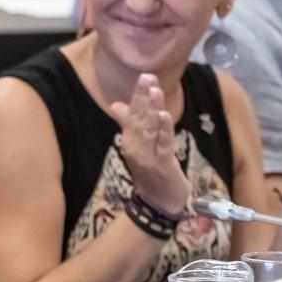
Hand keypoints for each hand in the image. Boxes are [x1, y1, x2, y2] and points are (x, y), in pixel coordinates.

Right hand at [111, 73, 191, 213]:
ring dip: (152, 109)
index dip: (138, 96)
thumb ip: (130, 125)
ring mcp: (149, 156)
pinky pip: (164, 144)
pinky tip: (164, 115)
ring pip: (151, 129)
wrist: (158, 204)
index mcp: (130, 141)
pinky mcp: (164, 165)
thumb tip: (116, 105)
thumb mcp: (138, 148)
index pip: (132, 115)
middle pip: (140, 119)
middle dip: (144, 97)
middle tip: (147, 77)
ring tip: (155, 90)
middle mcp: (136, 147)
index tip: (143, 77)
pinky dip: (164, 130)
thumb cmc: (150, 173)